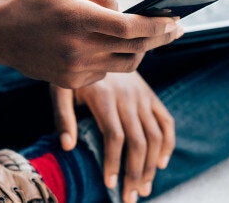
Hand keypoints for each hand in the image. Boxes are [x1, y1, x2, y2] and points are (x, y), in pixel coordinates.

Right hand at [0, 0, 183, 88]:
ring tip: (146, 38)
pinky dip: (113, 59)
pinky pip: (105, 73)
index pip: (131, 28)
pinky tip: (109, 47)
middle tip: (177, 29)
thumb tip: (125, 12)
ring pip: (125, 65)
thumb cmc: (30, 1)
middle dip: (161, 38)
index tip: (176, 21)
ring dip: (140, 51)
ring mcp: (75, 68)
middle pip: (135, 48)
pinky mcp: (70, 82)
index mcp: (79, 19)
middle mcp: (79, 48)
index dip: (158, 26)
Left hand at [51, 72, 175, 202]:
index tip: (109, 184)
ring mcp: (143, 96)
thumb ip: (62, 116)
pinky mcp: (151, 95)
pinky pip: (166, 122)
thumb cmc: (74, 70)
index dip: (113, 162)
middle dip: (135, 173)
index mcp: (105, 96)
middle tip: (129, 198)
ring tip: (144, 189)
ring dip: (152, 166)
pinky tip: (161, 164)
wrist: (100, 41)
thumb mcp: (60, 87)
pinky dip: (168, 144)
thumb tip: (67, 147)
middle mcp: (128, 97)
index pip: (115, 136)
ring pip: (155, 135)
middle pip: (138, 141)